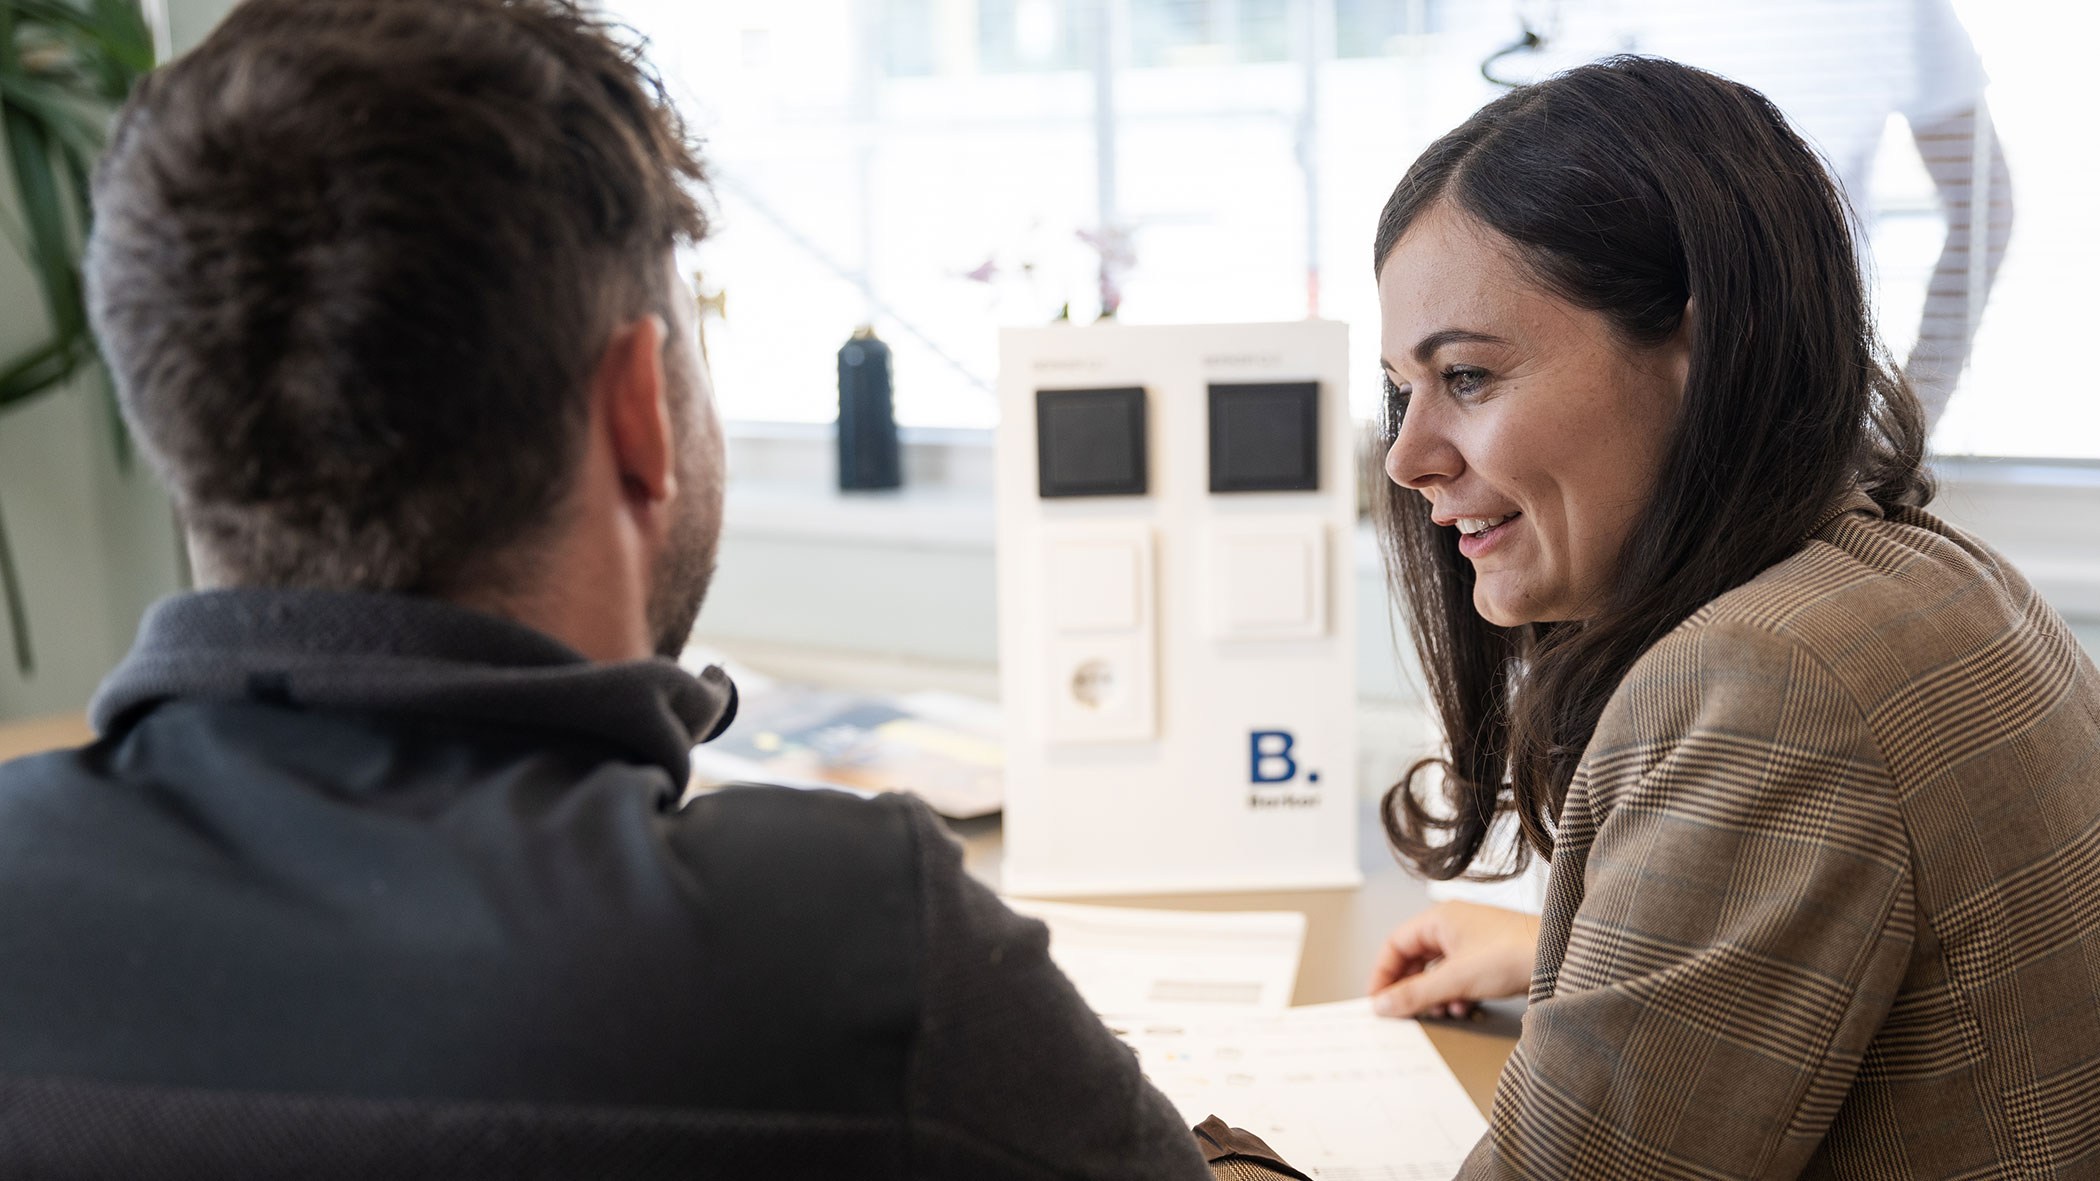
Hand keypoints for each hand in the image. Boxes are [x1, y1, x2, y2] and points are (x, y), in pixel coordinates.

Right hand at [1367, 901, 1539, 1018]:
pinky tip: (1464, 1007)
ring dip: (1434, 994)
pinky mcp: (1490, 958)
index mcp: (1440, 918)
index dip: (1383, 974)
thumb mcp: (1455, 978)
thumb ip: (1414, 994)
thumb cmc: (1515, 952)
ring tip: (1440, 1011)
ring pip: (1438, 970)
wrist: (1561, 958)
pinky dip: (1455, 994)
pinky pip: (1459, 976)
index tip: (1378, 1000)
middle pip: (1415, 958)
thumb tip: (1382, 1004)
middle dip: (1410, 988)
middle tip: (1404, 1011)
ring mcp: (1473, 941)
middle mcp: (1454, 926)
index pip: (1396, 944)